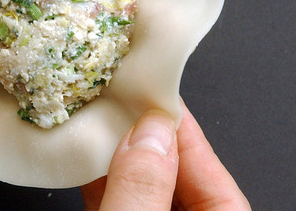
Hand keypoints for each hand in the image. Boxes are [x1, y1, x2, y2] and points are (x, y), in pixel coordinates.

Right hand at [81, 100, 250, 209]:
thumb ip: (144, 188)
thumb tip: (148, 133)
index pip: (210, 170)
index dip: (181, 128)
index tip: (155, 95)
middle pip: (174, 174)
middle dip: (145, 137)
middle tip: (122, 102)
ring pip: (144, 187)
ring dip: (119, 155)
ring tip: (99, 120)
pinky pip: (122, 202)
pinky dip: (102, 181)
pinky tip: (85, 156)